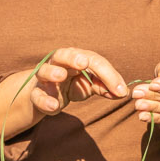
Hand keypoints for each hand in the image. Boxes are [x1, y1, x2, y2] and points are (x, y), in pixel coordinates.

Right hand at [0, 48, 128, 137]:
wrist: (48, 97)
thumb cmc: (72, 85)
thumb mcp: (89, 85)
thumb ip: (104, 87)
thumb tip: (122, 92)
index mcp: (75, 58)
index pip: (93, 60)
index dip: (108, 74)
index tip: (120, 90)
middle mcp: (58, 63)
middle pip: (63, 55)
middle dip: (73, 57)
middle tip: (83, 62)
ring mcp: (45, 78)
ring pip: (44, 70)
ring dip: (52, 72)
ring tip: (60, 76)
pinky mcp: (37, 94)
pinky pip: (37, 95)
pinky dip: (45, 100)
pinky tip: (54, 106)